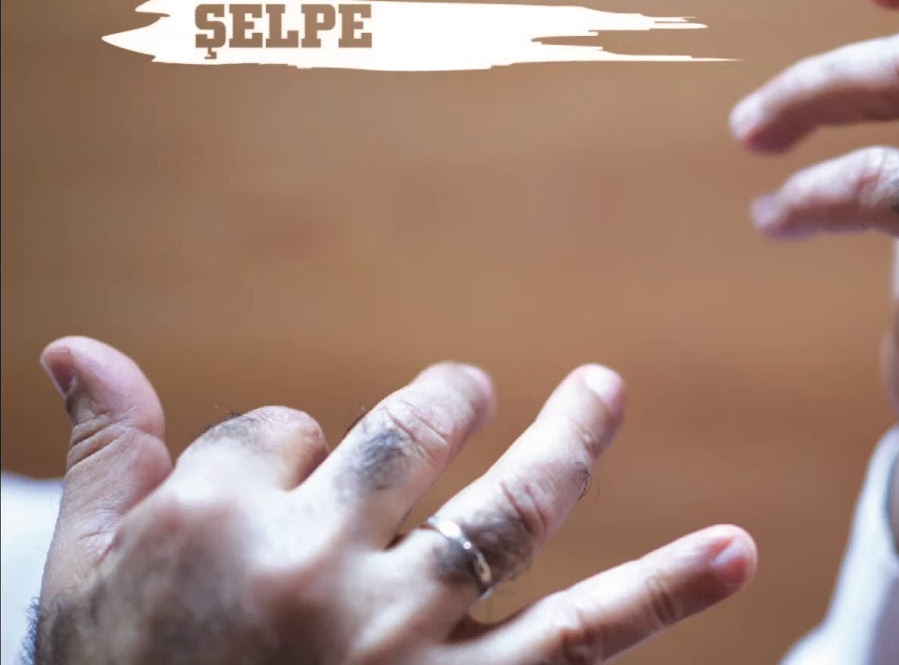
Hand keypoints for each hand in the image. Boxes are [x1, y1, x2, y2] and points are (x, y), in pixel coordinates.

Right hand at [33, 337, 755, 663]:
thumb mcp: (84, 578)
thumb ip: (107, 457)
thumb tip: (80, 347)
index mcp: (219, 523)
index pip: (284, 428)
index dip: (286, 449)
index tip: (281, 486)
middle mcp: (316, 568)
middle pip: (408, 437)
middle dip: (443, 402)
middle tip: (469, 391)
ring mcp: (400, 637)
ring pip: (507, 508)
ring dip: (568, 440)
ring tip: (603, 390)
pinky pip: (580, 638)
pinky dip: (666, 590)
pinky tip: (734, 550)